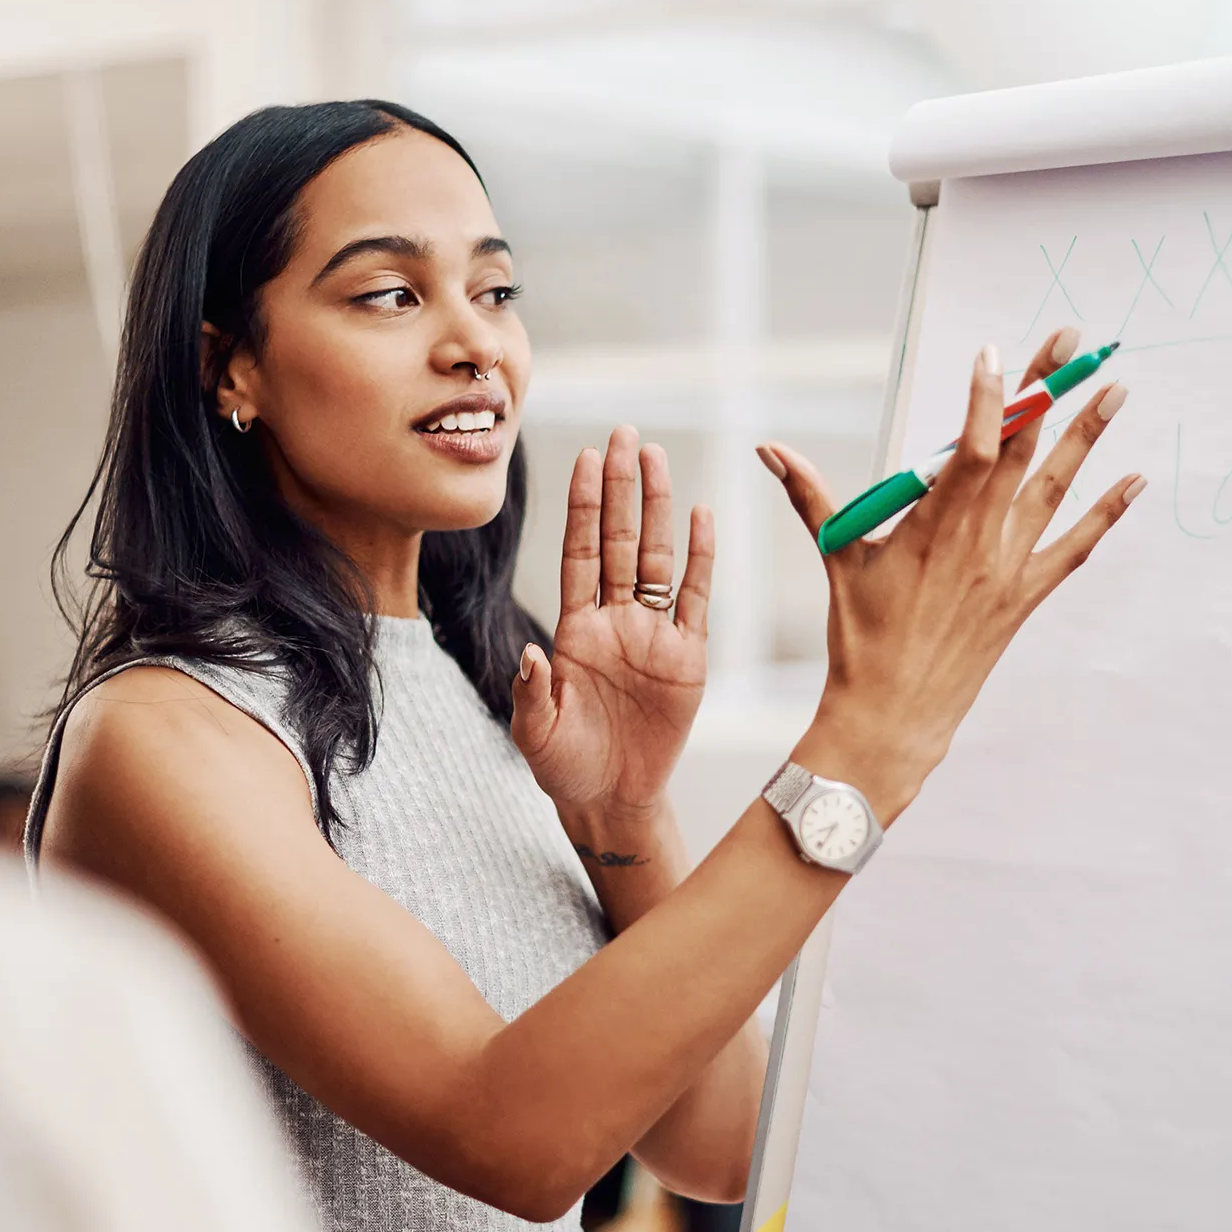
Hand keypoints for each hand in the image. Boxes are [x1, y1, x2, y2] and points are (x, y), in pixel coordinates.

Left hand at [511, 427, 713, 819]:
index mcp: (574, 629)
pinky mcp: (687, 658)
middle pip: (620, 540)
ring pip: (658, 558)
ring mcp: (652, 635)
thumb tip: (530, 654)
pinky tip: (701, 516)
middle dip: (621, 487)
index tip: (584, 458)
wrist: (613, 798)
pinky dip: (701, 558)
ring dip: (658, 508)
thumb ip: (531, 692)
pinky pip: (696, 599)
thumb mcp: (536, 733)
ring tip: (656, 457)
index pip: (580, 554)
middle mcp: (614, 620)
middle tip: (623, 434)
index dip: (584, 507)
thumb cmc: (566, 765)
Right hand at [762, 330, 1143, 824]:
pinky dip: (1107, 514)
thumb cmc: (860, 639)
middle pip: (1020, 450)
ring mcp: (1006, 568)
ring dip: (1088, 437)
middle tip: (1073, 343)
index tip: (995, 354)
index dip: (987, 399)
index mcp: (931, 527)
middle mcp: (977, 542)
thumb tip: (770, 450)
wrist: (894, 713)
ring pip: (1055, 489)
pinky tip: (1135, 481)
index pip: (969, 449)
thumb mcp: (836, 558)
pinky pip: (1075, 548)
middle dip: (1046, 391)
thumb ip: (810, 496)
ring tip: (1117, 390)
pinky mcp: (1024, 596)